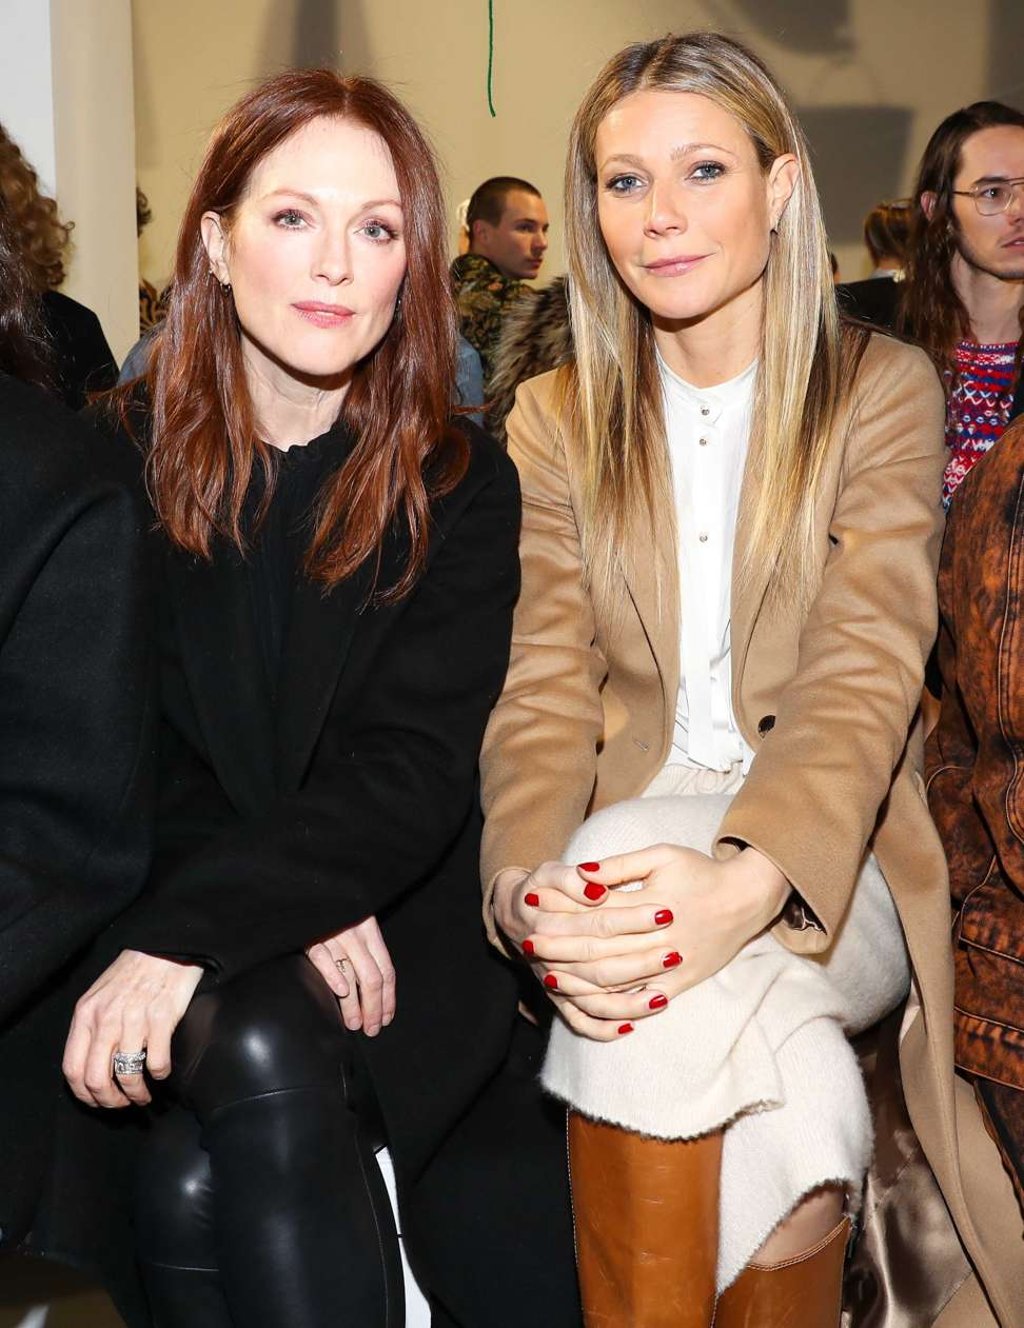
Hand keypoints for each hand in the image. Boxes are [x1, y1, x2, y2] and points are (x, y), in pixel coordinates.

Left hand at [63, 950, 203, 1108]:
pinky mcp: (161, 1018)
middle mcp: (105, 1019)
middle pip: (96, 1079)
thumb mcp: (100, 995)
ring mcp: (133, 1019)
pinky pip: (157, 1062)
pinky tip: (161, 1072)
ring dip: (136, 1094)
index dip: (84, 1094)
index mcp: (86, 1015)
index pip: (73, 1068)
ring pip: (126, 1075)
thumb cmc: (134, 972)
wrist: (165, 947)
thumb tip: (91, 1064)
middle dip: (109, 1101)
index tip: (98, 1100)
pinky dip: (159, 1074)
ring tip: (144, 1095)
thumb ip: (92, 1026)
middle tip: (122, 1104)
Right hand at [306, 916, 395, 1037]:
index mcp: (371, 931)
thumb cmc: (335, 914)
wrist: (312, 890)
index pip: (386, 970)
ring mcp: (334, 935)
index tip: (386, 1018)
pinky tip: (339, 993)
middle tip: (371, 1029)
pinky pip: (323, 959)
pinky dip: (333, 977)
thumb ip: (366, 952)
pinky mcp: (311, 937)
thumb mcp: (357, 926)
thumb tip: (376, 993)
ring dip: (354, 1004)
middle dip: (373, 1008)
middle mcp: (355, 933)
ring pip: (350, 974)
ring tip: (354, 1023)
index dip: (388, 998)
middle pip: (371, 977)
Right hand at [492, 862, 675, 1039]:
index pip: (597, 923)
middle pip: (600, 966)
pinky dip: (603, 1028)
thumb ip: (571, 879)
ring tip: (663, 998)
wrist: (517, 913)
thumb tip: (597, 890)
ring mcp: (556, 982)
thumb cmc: (542, 888)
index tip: (665, 913)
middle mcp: (550, 958)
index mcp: (549, 924)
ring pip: (594, 1000)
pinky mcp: (560, 998)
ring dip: (628, 1002)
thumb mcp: (549, 873)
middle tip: (675, 955)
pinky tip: (631, 1026)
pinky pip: (581, 1021)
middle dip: (640, 963)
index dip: (632, 919)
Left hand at [526, 845, 789, 1017]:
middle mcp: (659, 939)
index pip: (596, 913)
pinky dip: (618, 1006)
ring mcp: (671, 966)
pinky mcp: (682, 984)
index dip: (563, 914)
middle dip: (561, 950)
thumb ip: (621, 866)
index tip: (533, 913)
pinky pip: (644, 1001)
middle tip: (528, 946)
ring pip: (617, 981)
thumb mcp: (662, 856)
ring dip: (580, 982)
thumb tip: (582, 872)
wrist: (747, 897)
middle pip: (601, 949)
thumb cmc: (701, 871)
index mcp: (651, 904)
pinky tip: (590, 1005)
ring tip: (548, 977)